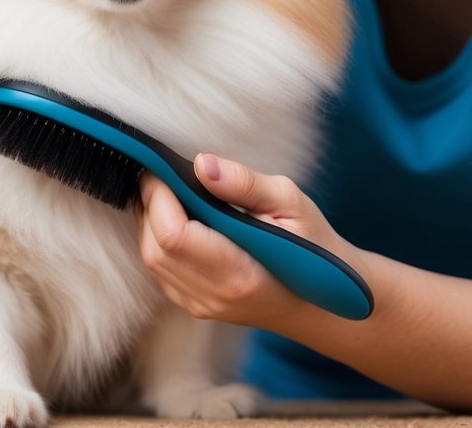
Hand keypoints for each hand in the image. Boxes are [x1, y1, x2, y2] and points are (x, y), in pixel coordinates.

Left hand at [136, 153, 351, 327]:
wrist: (321, 302)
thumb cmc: (313, 248)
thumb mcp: (291, 204)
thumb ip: (245, 184)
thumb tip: (201, 165)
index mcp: (239, 274)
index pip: (173, 235)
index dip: (159, 196)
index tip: (163, 168)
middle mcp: (214, 297)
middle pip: (153, 248)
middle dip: (150, 205)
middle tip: (163, 174)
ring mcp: (202, 306)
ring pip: (151, 260)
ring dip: (150, 221)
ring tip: (170, 192)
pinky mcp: (195, 305)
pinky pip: (160, 270)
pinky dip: (158, 238)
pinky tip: (177, 217)